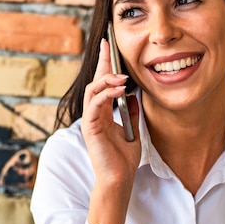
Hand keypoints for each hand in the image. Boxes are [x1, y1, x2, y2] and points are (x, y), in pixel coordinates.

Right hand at [82, 38, 140, 223]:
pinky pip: (94, 104)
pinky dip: (106, 94)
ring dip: (107, 80)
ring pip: (92, 90)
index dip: (105, 64)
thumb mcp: (133, 129)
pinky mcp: (90, 128)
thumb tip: (134, 94)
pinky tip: (120, 89)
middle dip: (102, 62)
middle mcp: (95, 114)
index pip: (103, 84)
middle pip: (95, 81)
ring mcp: (91, 120)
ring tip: (122, 76)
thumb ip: (131, 111)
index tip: (108, 46)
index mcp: (103, 113)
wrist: (120, 179)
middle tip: (107, 44)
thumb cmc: (124, 159)